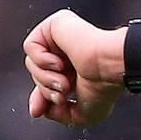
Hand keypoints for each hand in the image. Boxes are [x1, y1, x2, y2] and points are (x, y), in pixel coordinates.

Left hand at [23, 8, 125, 127]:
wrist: (110, 67)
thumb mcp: (81, 114)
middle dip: (45, 90)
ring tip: (64, 81)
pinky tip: (60, 63)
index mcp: (75, 69)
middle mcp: (68, 53)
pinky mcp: (56, 24)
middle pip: (36, 74)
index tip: (38, 111)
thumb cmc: (105, 88)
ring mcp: (62, 38)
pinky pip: (30, 46)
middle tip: (63, 93)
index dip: (40, 97)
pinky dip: (41, 60)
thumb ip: (59, 115)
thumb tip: (39, 110)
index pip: (46, 82)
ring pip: (31, 63)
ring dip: (44, 78)